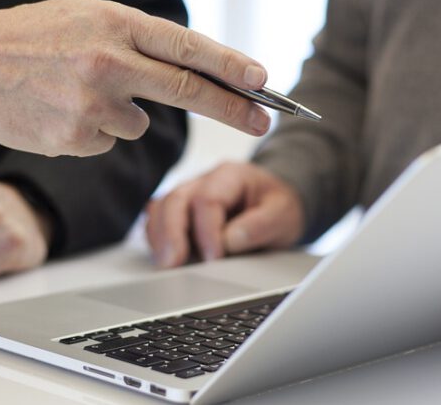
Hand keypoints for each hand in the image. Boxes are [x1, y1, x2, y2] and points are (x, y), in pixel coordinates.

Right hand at [0, 0, 271, 156]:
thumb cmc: (32, 34)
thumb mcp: (86, 15)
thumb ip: (135, 38)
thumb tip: (191, 68)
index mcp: (114, 23)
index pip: (187, 47)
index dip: (231, 67)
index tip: (263, 81)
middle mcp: (107, 62)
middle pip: (187, 91)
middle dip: (233, 108)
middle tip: (264, 120)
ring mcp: (90, 104)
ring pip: (138, 123)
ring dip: (122, 114)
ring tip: (76, 91)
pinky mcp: (72, 138)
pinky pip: (106, 142)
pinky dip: (92, 131)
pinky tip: (59, 110)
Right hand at [145, 162, 303, 267]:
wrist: (275, 204)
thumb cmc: (277, 207)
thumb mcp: (284, 214)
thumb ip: (260, 225)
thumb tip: (230, 240)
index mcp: (230, 175)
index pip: (207, 199)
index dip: (207, 231)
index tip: (214, 258)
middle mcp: (203, 181)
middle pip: (175, 200)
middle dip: (171, 233)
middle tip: (173, 263)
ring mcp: (188, 195)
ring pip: (160, 208)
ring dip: (160, 237)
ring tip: (165, 264)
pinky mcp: (180, 212)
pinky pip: (157, 220)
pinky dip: (157, 239)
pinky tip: (164, 257)